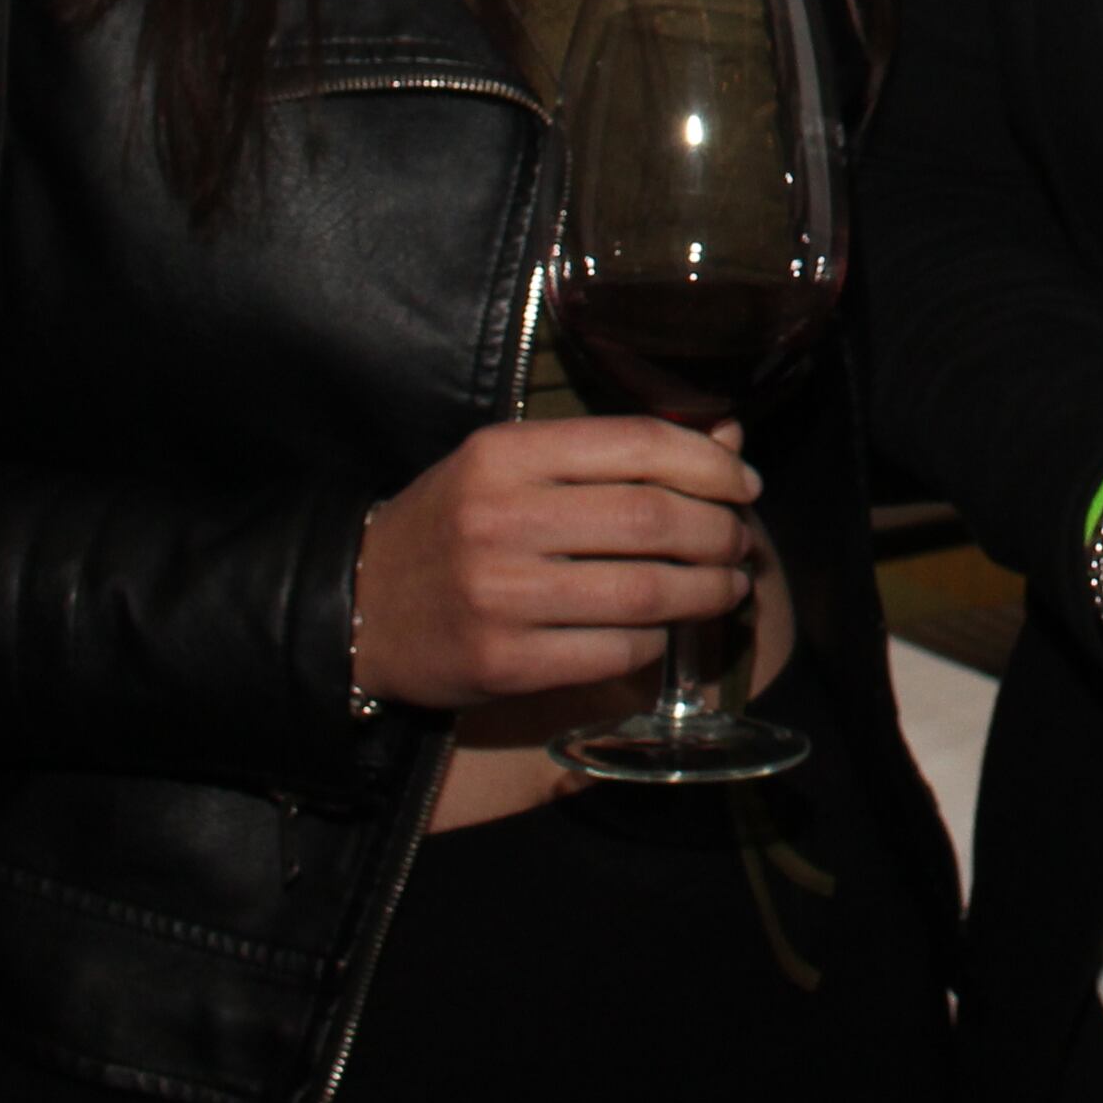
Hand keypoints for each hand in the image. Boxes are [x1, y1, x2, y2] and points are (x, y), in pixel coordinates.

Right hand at [353, 415, 757, 708]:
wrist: (357, 607)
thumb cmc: (452, 528)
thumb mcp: (515, 469)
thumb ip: (615, 453)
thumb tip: (728, 439)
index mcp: (507, 454)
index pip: (639, 445)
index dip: (710, 465)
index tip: (746, 484)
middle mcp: (503, 518)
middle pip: (653, 520)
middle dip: (720, 533)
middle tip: (740, 543)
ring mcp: (500, 595)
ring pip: (645, 593)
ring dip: (706, 592)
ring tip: (727, 588)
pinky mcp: (503, 663)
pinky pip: (615, 652)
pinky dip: (655, 642)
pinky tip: (663, 632)